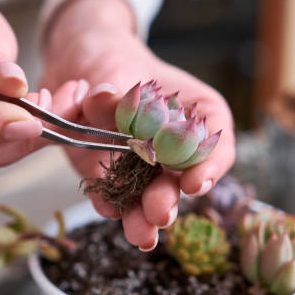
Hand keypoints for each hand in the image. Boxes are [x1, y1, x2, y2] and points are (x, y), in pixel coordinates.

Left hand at [40, 0, 234, 249]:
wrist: (78, 66)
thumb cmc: (112, 58)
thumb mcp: (114, 66)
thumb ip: (112, 89)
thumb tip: (103, 97)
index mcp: (196, 114)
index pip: (216, 144)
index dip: (209, 167)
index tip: (195, 184)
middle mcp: (174, 145)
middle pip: (181, 178)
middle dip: (170, 199)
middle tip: (160, 214)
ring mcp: (142, 165)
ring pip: (149, 196)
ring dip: (143, 217)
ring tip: (141, 237)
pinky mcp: (112, 176)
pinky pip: (114, 196)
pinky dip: (110, 204)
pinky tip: (108, 210)